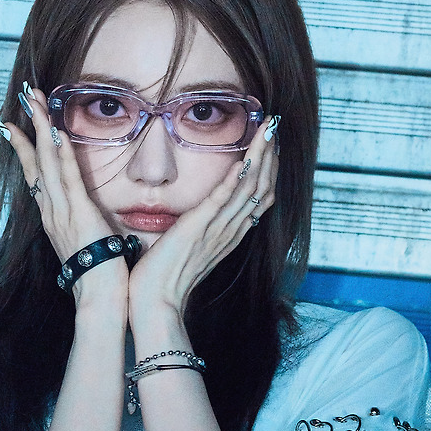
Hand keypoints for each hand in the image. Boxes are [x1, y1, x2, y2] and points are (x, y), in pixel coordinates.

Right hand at [0, 84, 125, 299]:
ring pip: (47, 162)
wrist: (99, 298)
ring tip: (35, 100)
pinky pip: (68, 176)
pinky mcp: (79, 212)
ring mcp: (62, 211)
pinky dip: (62, 152)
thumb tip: (92, 216)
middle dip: (28, 126)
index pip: (34, 175)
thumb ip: (84, 226)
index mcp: (52, 217)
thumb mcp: (84, 244)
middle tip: (23, 97)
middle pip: (35, 161)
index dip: (24, 148)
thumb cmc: (98, 275)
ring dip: (41, 128)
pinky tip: (58, 131)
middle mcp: (51, 211)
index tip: (13, 126)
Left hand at [128, 116, 279, 325]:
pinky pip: (222, 200)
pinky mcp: (197, 228)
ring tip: (268, 131)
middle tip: (274, 128)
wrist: (156, 302)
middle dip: (270, 156)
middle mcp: (230, 231)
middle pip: (262, 188)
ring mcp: (216, 230)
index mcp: (229, 235)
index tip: (271, 145)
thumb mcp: (189, 247)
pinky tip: (243, 159)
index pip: (260, 198)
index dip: (269, 170)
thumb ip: (198, 228)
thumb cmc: (165, 277)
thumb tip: (196, 213)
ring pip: (249, 188)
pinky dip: (234, 179)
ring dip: (260, 157)